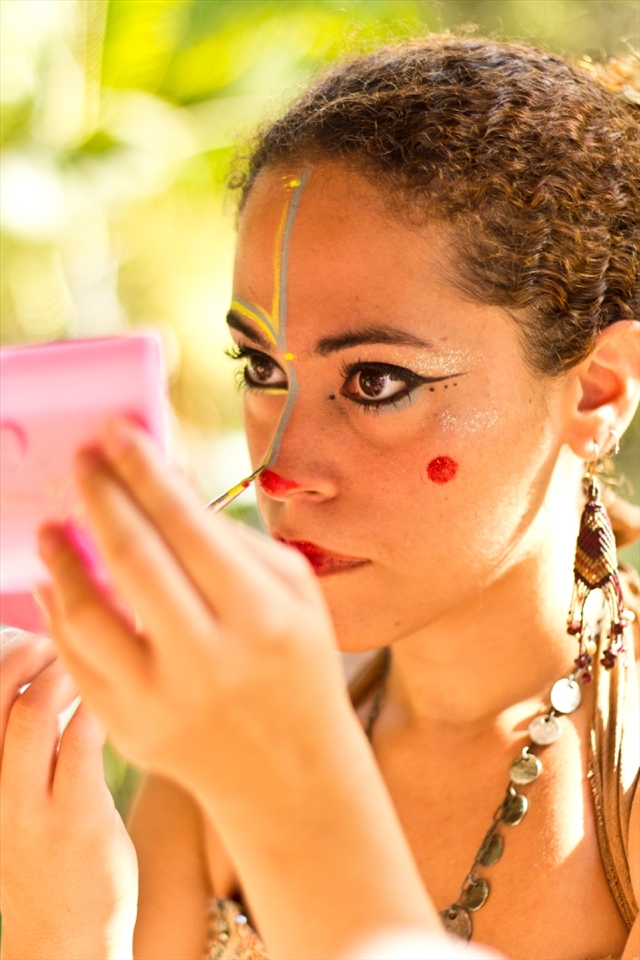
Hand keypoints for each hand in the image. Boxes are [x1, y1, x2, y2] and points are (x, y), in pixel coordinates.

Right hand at [0, 629, 136, 959]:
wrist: (62, 939)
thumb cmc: (46, 851)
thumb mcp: (17, 793)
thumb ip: (25, 738)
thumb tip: (48, 669)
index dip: (4, 646)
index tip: (37, 636)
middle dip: (33, 647)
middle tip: (66, 644)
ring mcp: (30, 802)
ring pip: (34, 709)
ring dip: (67, 670)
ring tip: (92, 668)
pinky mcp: (76, 816)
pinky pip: (82, 740)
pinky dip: (98, 705)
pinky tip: (116, 700)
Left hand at [36, 421, 348, 807]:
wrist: (291, 774)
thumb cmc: (297, 666)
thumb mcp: (294, 593)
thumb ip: (234, 537)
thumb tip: (167, 481)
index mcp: (261, 615)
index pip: (188, 526)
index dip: (145, 471)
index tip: (116, 432)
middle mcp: (210, 658)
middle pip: (133, 558)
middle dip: (100, 495)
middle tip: (81, 458)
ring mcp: (163, 699)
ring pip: (89, 613)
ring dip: (61, 558)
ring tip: (50, 522)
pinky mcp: (129, 729)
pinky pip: (78, 660)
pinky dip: (60, 613)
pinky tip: (55, 581)